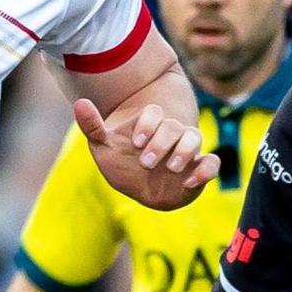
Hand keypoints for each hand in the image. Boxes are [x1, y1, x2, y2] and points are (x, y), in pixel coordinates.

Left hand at [75, 97, 218, 207]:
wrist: (138, 189)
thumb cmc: (120, 163)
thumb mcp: (103, 147)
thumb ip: (92, 126)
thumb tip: (79, 103)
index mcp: (149, 125)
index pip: (154, 113)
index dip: (147, 124)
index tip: (134, 142)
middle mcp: (170, 134)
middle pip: (174, 126)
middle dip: (161, 143)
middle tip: (144, 162)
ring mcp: (186, 150)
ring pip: (195, 137)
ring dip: (185, 151)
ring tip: (171, 168)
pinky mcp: (199, 169)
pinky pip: (212, 163)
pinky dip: (205, 170)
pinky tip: (189, 182)